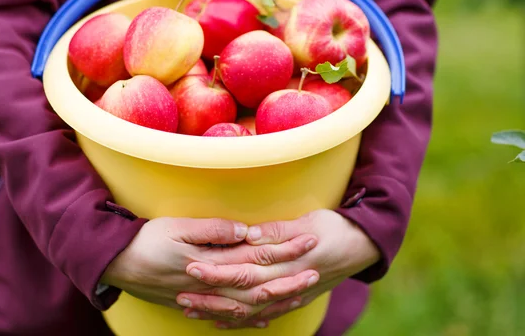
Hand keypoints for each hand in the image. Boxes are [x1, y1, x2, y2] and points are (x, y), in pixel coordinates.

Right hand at [101, 216, 318, 310]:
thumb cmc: (146, 242)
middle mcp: (212, 287)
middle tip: (316, 271)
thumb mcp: (177, 228)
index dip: (284, 249)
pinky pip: (228, 317)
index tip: (309, 240)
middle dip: (288, 278)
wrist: (116, 265)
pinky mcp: (194, 304)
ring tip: (298, 294)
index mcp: (211, 264)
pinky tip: (263, 319)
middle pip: (258, 286)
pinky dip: (248, 319)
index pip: (257, 257)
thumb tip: (246, 232)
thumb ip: (213, 231)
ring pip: (247, 306)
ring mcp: (204, 300)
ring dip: (274, 300)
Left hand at [178, 209, 380, 328]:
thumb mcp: (309, 222)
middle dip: (210, 294)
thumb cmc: (335, 228)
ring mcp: (290, 295)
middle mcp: (285, 284)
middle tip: (181, 292)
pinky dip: (242, 321)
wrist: (363, 246)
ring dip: (219, 311)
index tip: (192, 266)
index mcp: (287, 263)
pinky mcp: (293, 300)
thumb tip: (250, 233)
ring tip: (191, 310)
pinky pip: (264, 316)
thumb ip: (279, 231)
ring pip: (249, 310)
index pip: (245, 268)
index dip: (218, 269)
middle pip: (241, 293)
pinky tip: (221, 321)